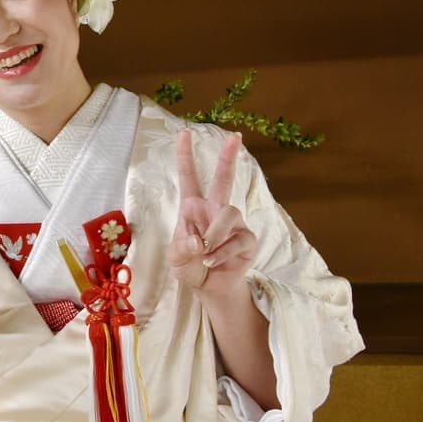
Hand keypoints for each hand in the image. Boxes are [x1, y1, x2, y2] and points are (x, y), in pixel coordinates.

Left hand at [170, 130, 257, 299]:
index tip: (184, 133)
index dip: (185, 156)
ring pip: (228, 213)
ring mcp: (234, 224)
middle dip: (228, 157)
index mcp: (193, 208)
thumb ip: (182, 248)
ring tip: (204, 251)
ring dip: (214, 233)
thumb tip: (200, 240)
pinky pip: (237, 239)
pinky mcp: (247, 239)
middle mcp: (215, 210)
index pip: (189, 177)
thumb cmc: (189, 267)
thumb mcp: (175, 258)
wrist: (208, 288)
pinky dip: (221, 252)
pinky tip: (211, 261)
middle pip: (224, 179)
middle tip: (235, 136)